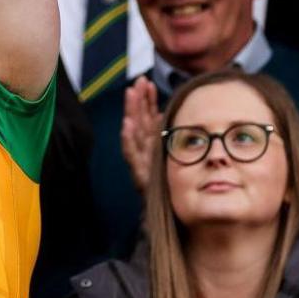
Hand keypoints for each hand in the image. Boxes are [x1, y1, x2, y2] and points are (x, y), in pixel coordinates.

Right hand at [120, 77, 161, 193]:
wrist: (169, 216)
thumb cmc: (171, 187)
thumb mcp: (171, 157)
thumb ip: (165, 137)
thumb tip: (163, 114)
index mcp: (151, 147)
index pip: (146, 118)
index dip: (145, 99)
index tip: (146, 82)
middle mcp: (143, 152)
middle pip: (137, 121)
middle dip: (136, 101)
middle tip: (138, 81)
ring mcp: (140, 164)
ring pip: (133, 134)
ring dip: (131, 112)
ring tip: (130, 94)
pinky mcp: (140, 177)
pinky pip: (132, 157)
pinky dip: (128, 141)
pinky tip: (127, 127)